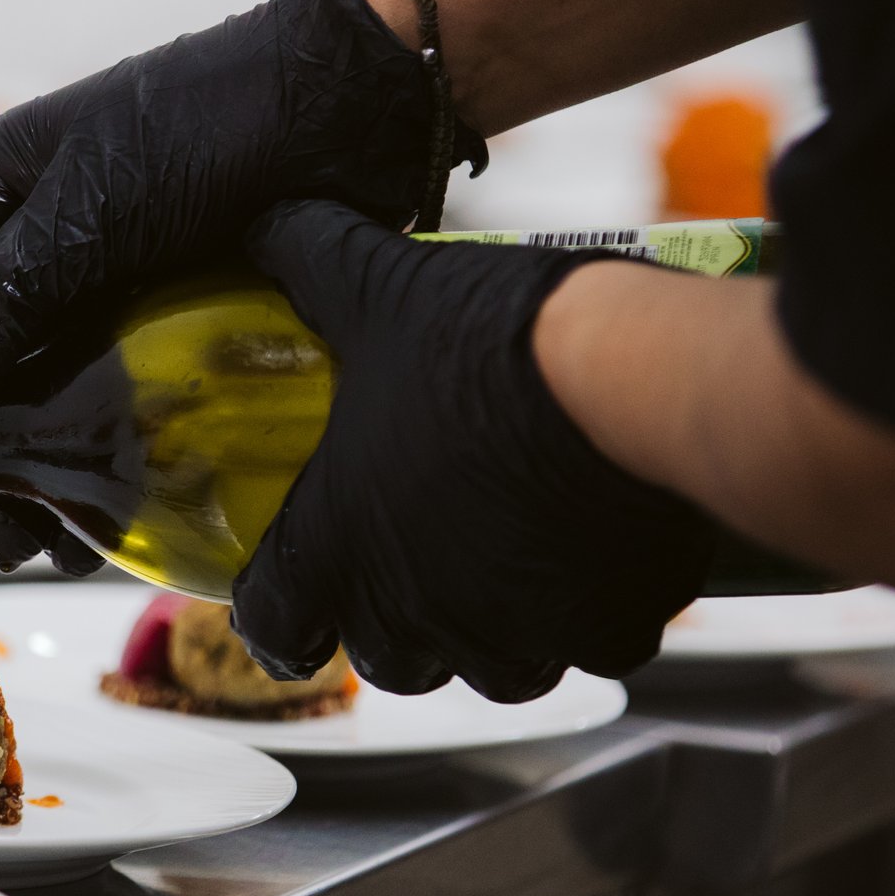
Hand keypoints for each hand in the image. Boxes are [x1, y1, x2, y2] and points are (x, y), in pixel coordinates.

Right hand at [0, 0, 478, 571]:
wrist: (347, 103)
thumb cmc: (209, 125)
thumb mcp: (93, 204)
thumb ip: (7, 290)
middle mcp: (34, 244)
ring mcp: (100, 285)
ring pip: (39, 399)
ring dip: (36, 477)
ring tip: (54, 546)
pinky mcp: (165, 320)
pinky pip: (113, 405)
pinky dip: (104, 465)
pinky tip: (117, 516)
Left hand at [230, 200, 714, 699]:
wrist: (627, 377)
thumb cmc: (484, 342)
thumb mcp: (375, 288)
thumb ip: (310, 264)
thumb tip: (267, 227)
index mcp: (341, 552)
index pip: (276, 625)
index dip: (279, 617)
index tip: (290, 603)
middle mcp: (421, 616)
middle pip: (394, 660)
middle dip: (403, 624)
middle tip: (422, 564)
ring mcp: (519, 636)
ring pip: (498, 668)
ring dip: (501, 627)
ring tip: (516, 557)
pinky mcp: (607, 632)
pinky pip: (596, 646)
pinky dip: (598, 612)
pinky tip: (605, 551)